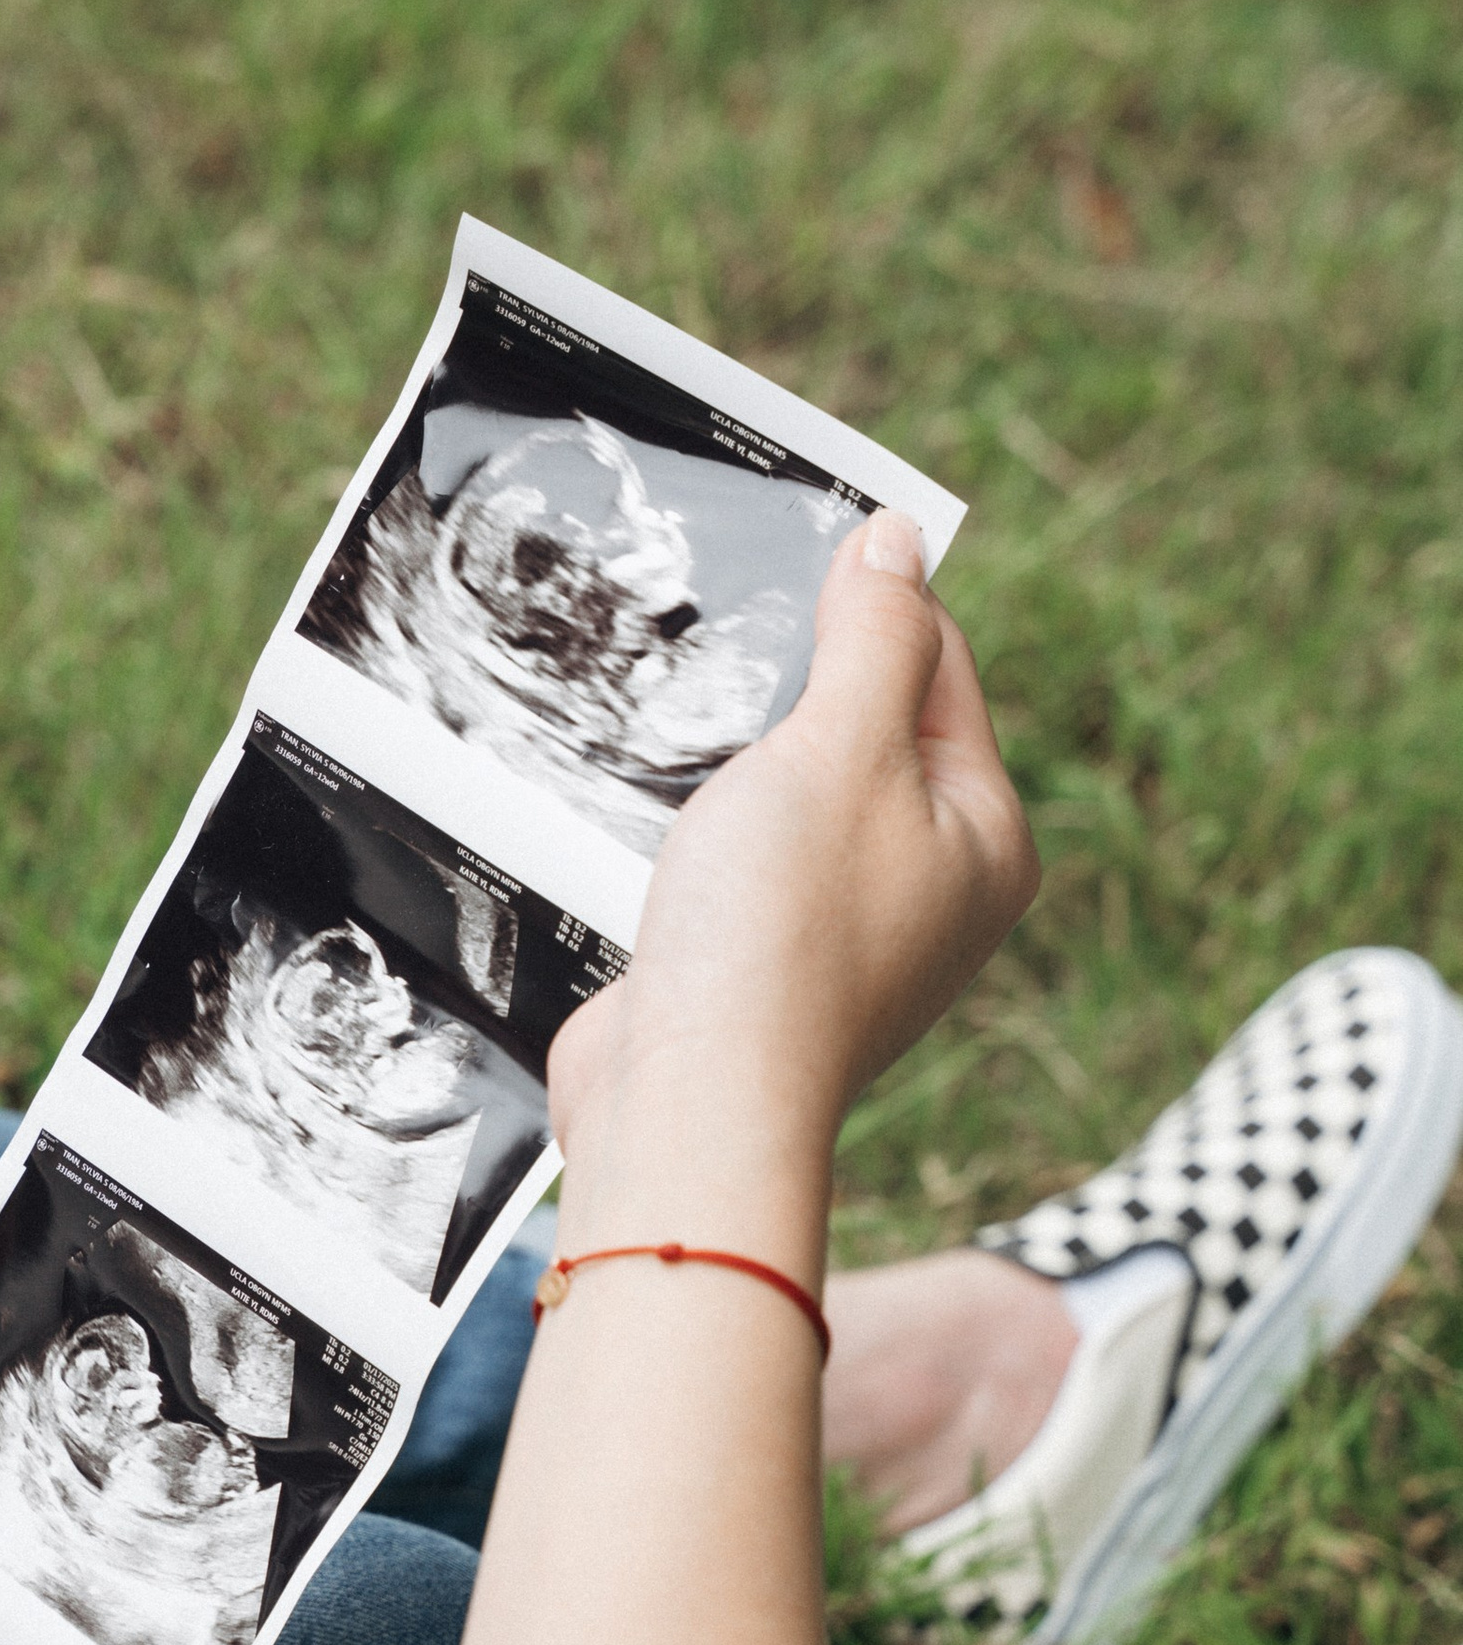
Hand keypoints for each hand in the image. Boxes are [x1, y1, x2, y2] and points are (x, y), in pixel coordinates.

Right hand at [549, 511, 1036, 1165]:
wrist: (689, 1103)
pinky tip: (658, 829)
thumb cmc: (778, 931)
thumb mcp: (838, 745)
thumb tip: (896, 541)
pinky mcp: (765, 970)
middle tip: (723, 671)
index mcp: (987, 833)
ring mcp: (850, 937)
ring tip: (689, 758)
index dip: (861, 606)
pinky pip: (738, 864)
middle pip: (863, 729)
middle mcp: (933, 889)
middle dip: (788, 694)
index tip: (784, 571)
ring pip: (791, 797)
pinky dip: (698, 836)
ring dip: (734, 768)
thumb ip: (873, 634)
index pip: (938, 664)